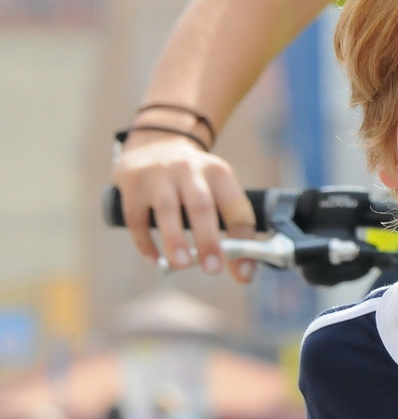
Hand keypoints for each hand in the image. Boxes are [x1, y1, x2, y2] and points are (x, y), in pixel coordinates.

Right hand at [114, 134, 257, 282]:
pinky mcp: (132, 181)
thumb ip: (232, 229)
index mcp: (218, 172)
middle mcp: (189, 169)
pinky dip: (144, 241)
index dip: (242, 239)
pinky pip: (136, 216)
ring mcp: (158, 173)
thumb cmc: (194, 182)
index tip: (243, 271)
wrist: (155, 144)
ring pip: (167, 209)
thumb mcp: (217, 190)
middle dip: (208, 240)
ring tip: (181, 265)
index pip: (236, 206)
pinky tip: (154, 259)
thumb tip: (243, 274)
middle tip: (212, 269)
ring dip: (175, 240)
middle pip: (201, 205)